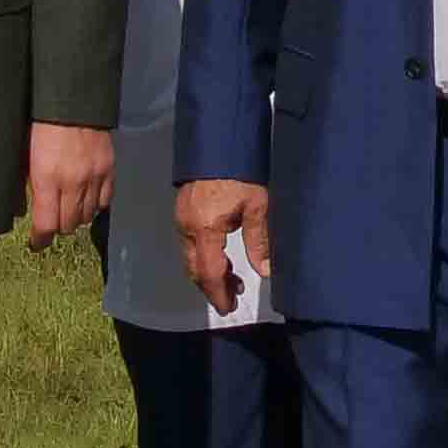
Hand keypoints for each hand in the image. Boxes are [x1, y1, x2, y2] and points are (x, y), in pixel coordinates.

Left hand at [19, 122, 114, 245]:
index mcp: (47, 179)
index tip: (36, 243)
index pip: (46, 225)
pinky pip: (104, 202)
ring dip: (75, 218)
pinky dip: (94, 206)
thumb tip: (20, 211)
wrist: (73, 100)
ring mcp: (94, 177)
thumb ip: (21, 184)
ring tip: (68, 210)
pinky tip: (86, 200)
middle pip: (68, 225)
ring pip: (87, 216)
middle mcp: (73, 183)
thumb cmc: (40, 125)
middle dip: (57, 228)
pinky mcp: (109, 170)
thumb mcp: (22, 154)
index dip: (40, 240)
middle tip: (50, 223)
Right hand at [176, 177, 269, 318]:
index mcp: (205, 229)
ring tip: (234, 278)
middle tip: (233, 296)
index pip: (209, 273)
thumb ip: (259, 240)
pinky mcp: (183, 209)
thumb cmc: (241, 169)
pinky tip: (223, 254)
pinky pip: (190, 242)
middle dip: (213, 287)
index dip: (218, 294)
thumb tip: (265, 270)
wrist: (219, 139)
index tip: (228, 308)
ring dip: (209, 271)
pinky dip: (205, 255)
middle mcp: (187, 226)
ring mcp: (182, 217)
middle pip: (195, 269)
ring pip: (191, 257)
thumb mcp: (257, 205)